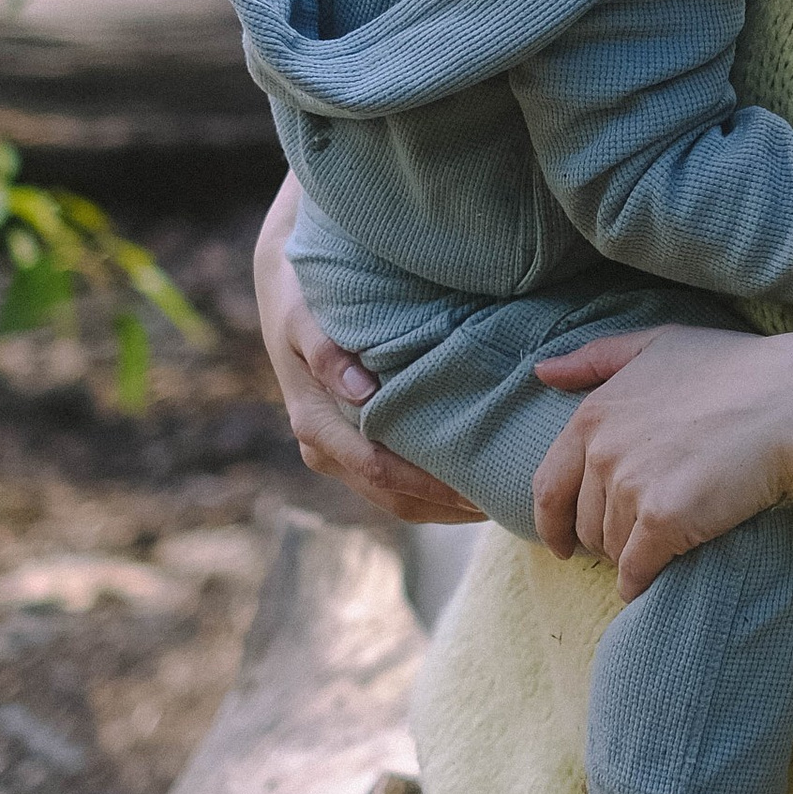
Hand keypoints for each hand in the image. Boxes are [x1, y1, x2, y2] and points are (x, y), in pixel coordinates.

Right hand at [251, 176, 485, 527]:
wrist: (283, 288)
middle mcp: (325, 450)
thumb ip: (328, 351)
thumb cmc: (300, 297)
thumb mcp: (304, 315)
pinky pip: (396, 484)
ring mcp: (338, 455)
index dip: (430, 485)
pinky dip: (434, 489)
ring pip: (397, 499)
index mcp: (315, 424)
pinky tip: (474, 478)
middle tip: (508, 500)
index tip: (480, 487)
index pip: (379, 470)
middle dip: (449, 505)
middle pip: (394, 497)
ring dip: (446, 505)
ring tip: (500, 495)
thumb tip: (361, 393)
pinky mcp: (353, 448)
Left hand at [530, 324, 792, 599]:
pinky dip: (641, 582)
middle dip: (604, 537)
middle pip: (584, 523)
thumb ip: (596, 359)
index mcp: (593, 415)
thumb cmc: (735, 368)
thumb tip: (544, 372)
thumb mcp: (658, 344)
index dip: (554, 522)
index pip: (549, 486)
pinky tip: (654, 581)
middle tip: (635, 540)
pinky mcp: (665, 522)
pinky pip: (637, 570)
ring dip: (630, 556)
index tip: (565, 542)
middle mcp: (603, 452)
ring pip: (612, 548)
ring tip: (661, 546)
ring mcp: (632, 488)